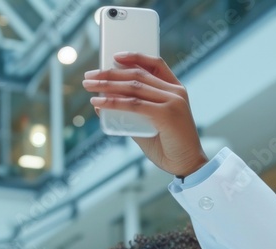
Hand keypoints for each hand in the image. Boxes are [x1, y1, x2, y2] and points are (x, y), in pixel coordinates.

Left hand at [83, 52, 207, 176]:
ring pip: (134, 87)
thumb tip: (100, 105)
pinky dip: (113, 102)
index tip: (114, 57)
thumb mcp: (147, 126)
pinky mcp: (166, 114)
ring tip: (88, 86)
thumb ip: (129, 115)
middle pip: (138, 74)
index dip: (135, 57)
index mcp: (175, 90)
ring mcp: (172, 101)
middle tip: (89, 76)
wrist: (187, 165)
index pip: (155, 64)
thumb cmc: (168, 147)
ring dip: (107, 85)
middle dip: (110, 73)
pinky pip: (134, 104)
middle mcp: (175, 92)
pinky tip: (98, 102)